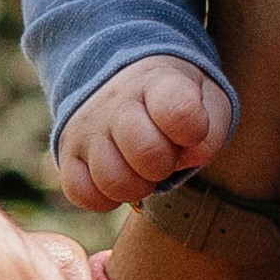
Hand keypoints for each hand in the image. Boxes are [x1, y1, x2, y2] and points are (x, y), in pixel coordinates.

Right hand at [57, 57, 234, 210]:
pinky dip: (103, 197)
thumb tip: (189, 157)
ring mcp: (88, 127)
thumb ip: (211, 131)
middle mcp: (117, 101)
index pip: (178, 111)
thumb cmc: (176, 103)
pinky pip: (81, 193)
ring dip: (136, 186)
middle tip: (164, 154)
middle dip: (165, 165)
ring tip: (140, 169)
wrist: (126, 84)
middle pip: (146, 153)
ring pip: (113, 181)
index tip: (190, 130)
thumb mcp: (208, 102)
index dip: (192, 130)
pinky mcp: (67, 152)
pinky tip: (118, 177)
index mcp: (158, 82)